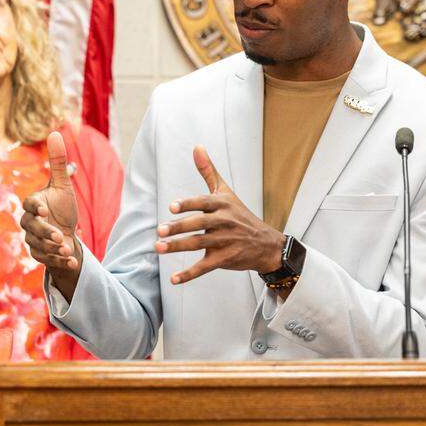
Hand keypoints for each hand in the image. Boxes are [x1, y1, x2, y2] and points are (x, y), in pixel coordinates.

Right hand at [20, 131, 81, 297]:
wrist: (65, 234)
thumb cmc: (62, 207)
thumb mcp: (63, 186)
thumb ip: (58, 163)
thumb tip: (55, 132)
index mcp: (34, 204)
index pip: (30, 204)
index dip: (35, 207)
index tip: (44, 210)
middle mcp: (29, 223)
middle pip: (32, 227)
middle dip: (46, 232)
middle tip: (60, 236)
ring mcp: (32, 240)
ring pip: (38, 245)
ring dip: (54, 248)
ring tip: (68, 248)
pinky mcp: (39, 254)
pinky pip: (46, 259)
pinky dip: (60, 262)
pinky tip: (72, 262)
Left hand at [156, 146, 284, 284]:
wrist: (267, 244)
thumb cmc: (241, 216)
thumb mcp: (227, 192)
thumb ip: (209, 171)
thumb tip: (197, 146)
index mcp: (223, 205)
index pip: (204, 203)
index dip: (188, 205)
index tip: (172, 207)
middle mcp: (225, 222)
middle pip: (200, 224)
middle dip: (180, 228)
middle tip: (160, 231)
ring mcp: (226, 241)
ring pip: (199, 244)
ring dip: (178, 247)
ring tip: (159, 248)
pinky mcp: (225, 259)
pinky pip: (205, 266)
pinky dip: (189, 274)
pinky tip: (173, 278)